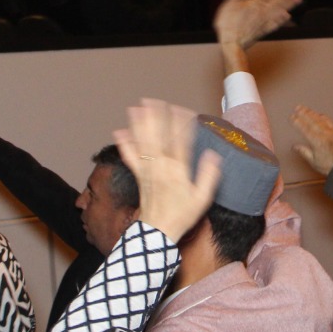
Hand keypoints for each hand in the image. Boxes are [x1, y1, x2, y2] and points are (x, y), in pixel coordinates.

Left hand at [114, 99, 222, 242]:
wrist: (158, 231)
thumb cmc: (181, 215)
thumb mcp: (202, 198)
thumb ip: (208, 176)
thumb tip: (213, 155)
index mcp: (178, 170)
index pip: (179, 141)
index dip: (181, 123)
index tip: (183, 109)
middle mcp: (161, 166)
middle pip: (157, 136)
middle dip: (155, 117)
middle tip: (153, 100)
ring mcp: (147, 170)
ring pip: (142, 143)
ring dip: (138, 124)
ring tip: (135, 107)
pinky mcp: (139, 176)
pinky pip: (130, 157)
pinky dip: (124, 144)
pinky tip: (119, 132)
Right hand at [213, 0, 301, 50]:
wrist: (231, 44)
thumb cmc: (228, 24)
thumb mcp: (230, 3)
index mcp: (254, 3)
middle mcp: (262, 11)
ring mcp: (264, 22)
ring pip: (279, 10)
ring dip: (289, 4)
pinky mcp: (263, 31)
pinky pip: (275, 24)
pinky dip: (282, 20)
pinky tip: (287, 16)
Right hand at [289, 105, 332, 175]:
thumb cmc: (329, 166)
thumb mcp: (313, 161)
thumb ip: (303, 152)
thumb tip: (294, 147)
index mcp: (317, 142)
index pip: (305, 129)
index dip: (297, 122)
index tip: (292, 117)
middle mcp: (325, 135)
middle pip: (312, 121)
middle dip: (304, 114)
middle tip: (297, 108)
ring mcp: (332, 132)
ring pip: (320, 119)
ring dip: (312, 113)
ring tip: (304, 108)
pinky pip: (329, 121)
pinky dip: (322, 117)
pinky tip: (318, 114)